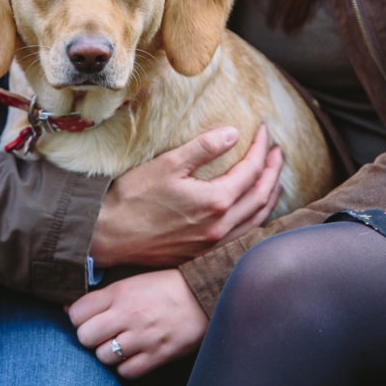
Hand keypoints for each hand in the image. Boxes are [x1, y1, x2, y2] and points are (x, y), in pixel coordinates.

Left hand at [68, 269, 208, 378]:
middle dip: (90, 337)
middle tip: (102, 334)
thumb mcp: (132, 282)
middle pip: (85, 336)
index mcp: (120, 293)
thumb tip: (69, 310)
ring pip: (103, 356)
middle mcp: (128, 314)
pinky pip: (126, 371)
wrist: (204, 294)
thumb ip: (103, 296)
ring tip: (120, 344)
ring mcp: (142, 336)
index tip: (88, 319)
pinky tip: (134, 355)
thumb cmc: (166, 287)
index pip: (77, 312)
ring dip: (108, 353)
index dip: (78, 318)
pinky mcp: (157, 354)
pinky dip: (126, 366)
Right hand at [91, 125, 282, 266]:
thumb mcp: (167, 165)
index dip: (261, 149)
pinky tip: (253, 210)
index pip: (251, 171)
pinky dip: (256, 219)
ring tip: (273, 179)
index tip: (264, 131)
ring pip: (256, 220)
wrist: (107, 237)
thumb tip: (232, 134)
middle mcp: (220, 228)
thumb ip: (202, 148)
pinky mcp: (202, 254)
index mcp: (215, 203)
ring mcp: (213, 245)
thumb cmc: (132, 199)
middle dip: (273, 171)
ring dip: (269, 196)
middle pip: (261, 196)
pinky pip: (243, 235)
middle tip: (278, 152)